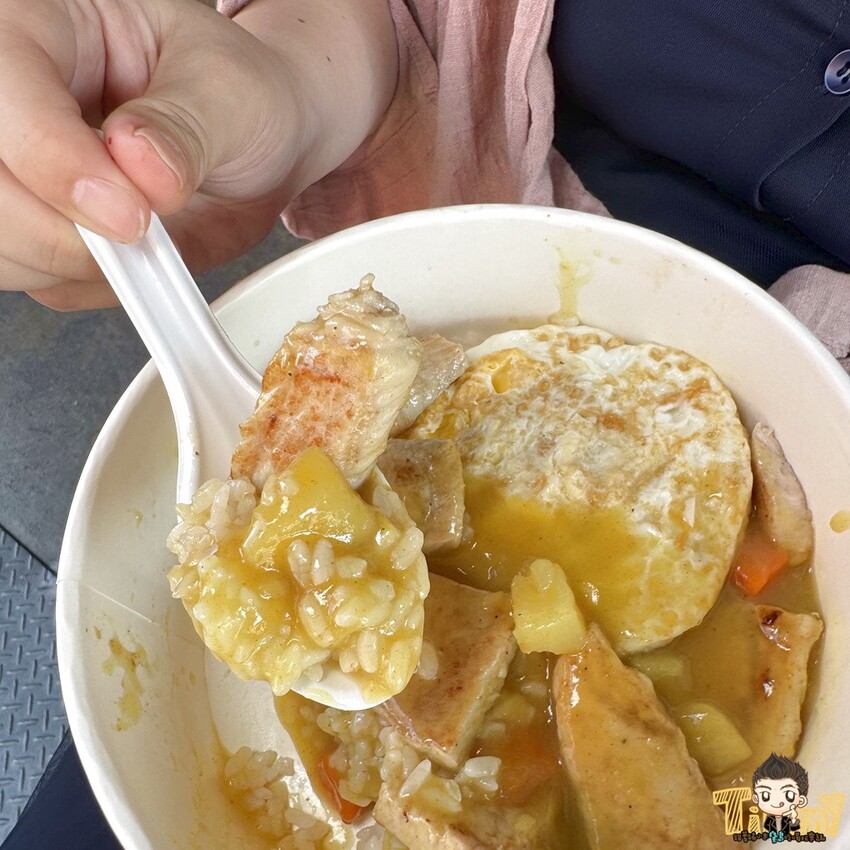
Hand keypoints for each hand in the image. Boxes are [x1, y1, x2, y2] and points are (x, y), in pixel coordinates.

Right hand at [0, 0, 395, 310]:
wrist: (263, 143)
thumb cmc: (241, 96)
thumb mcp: (229, 92)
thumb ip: (184, 129)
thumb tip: (141, 167)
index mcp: (45, 25)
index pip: (5, 92)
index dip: (55, 161)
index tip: (130, 214)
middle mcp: (15, 98)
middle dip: (62, 232)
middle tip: (142, 236)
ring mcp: (21, 167)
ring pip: (0, 241)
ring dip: (73, 266)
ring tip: (149, 244)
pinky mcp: (36, 224)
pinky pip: (34, 277)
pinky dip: (87, 286)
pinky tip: (137, 262)